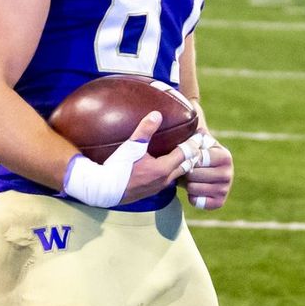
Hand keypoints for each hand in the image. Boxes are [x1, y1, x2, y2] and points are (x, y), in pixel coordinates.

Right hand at [61, 111, 188, 207]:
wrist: (103, 190)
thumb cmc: (117, 167)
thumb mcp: (131, 146)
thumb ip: (145, 130)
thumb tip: (157, 114)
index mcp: (162, 168)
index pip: (186, 154)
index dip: (194, 143)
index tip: (201, 134)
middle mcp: (164, 180)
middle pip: (187, 166)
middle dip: (194, 154)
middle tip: (199, 143)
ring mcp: (158, 187)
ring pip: (179, 174)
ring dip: (185, 163)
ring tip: (188, 153)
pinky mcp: (151, 191)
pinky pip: (170, 179)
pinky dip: (175, 170)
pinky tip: (170, 164)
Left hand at [182, 135, 232, 210]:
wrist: (204, 167)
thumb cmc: (197, 151)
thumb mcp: (198, 140)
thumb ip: (196, 136)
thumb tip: (198, 133)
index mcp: (225, 156)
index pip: (198, 160)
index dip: (186, 158)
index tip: (184, 156)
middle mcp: (229, 173)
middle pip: (194, 175)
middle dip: (184, 172)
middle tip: (184, 168)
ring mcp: (225, 189)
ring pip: (193, 188)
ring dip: (186, 184)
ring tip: (188, 177)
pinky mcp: (220, 202)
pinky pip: (197, 201)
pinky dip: (191, 196)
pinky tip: (194, 188)